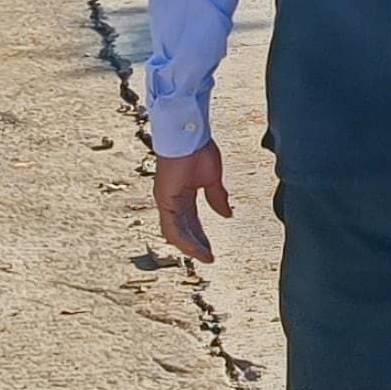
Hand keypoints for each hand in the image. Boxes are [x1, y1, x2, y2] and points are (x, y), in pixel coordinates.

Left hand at [156, 143, 230, 262]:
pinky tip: (196, 248)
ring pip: (176, 233)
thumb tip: (226, 214)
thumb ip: (217, 197)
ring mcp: (166, 200)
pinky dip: (184, 240)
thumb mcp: (213, 178)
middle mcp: (171, 199)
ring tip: (205, 256)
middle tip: (209, 257)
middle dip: (196, 244)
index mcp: (183, 194)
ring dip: (191, 246)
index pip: (191, 221)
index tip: (212, 248)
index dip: (201, 236)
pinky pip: (172, 227)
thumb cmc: (198, 148)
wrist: (189, 132)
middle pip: (183, 229)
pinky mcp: (164, 199)